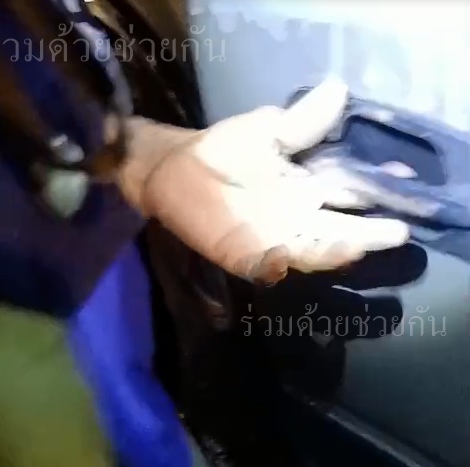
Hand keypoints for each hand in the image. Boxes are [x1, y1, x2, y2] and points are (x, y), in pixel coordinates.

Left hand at [118, 78, 409, 283]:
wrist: (174, 170)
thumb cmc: (223, 150)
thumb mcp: (266, 130)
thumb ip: (301, 122)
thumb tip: (339, 90)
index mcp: (307, 189)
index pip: (349, 192)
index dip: (375, 189)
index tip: (402, 182)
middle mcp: (297, 220)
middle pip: (340, 230)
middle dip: (368, 233)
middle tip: (397, 232)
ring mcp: (272, 241)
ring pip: (311, 251)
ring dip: (332, 251)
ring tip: (353, 245)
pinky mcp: (243, 256)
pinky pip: (267, 265)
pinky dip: (279, 263)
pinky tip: (290, 257)